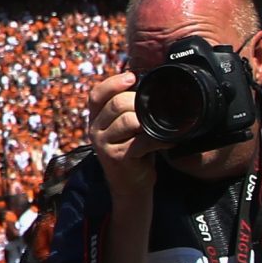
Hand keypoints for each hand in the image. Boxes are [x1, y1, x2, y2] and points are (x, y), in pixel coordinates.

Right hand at [84, 70, 157, 193]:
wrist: (131, 185)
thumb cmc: (133, 151)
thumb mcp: (126, 127)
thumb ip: (128, 108)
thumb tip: (148, 81)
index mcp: (96, 119)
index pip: (97, 94)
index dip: (113, 83)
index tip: (133, 77)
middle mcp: (94, 130)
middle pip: (117, 104)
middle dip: (140, 103)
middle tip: (156, 112)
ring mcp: (103, 144)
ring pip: (128, 120)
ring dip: (150, 122)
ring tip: (162, 127)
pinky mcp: (116, 157)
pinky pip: (141, 140)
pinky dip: (159, 139)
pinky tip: (167, 141)